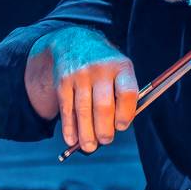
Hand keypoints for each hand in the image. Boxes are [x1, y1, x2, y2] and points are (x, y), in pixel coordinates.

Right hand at [27, 26, 138, 153]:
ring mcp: (79, 75)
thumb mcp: (119, 71)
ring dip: (86, 133)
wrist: (74, 42)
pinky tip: (72, 139)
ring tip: (89, 147)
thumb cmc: (105, 67)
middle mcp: (100, 69)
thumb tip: (115, 129)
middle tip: (106, 140)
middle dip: (104, 129)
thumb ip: (121, 96)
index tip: (121, 126)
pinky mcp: (63, 82)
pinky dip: (69, 127)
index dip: (126, 114)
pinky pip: (66, 109)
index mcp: (121, 67)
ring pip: (83, 111)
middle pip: (103, 106)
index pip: (127, 93)